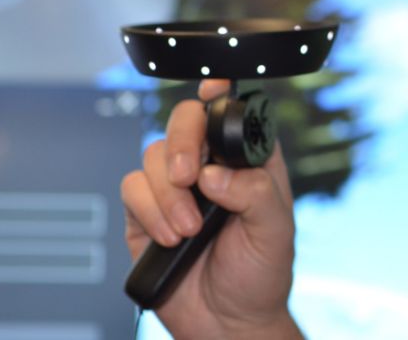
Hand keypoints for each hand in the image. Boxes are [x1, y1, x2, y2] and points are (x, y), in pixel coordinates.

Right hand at [121, 79, 303, 339]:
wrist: (228, 324)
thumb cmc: (261, 275)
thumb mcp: (275, 231)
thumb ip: (255, 194)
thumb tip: (215, 173)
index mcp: (249, 161)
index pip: (233, 112)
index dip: (221, 93)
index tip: (213, 90)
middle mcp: (211, 166)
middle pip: (185, 120)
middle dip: (182, 143)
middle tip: (189, 177)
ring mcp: (176, 188)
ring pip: (154, 154)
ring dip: (168, 192)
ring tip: (189, 229)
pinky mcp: (146, 214)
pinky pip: (132, 189)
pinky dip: (149, 210)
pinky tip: (170, 236)